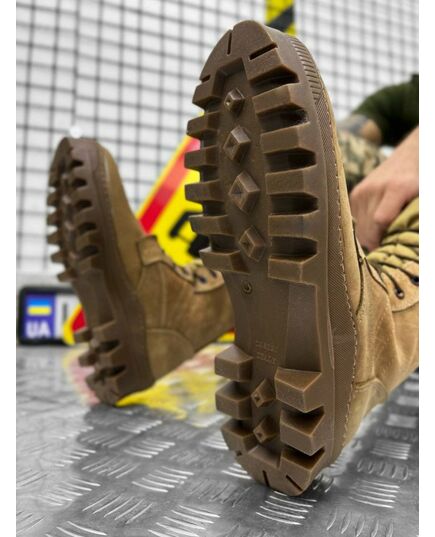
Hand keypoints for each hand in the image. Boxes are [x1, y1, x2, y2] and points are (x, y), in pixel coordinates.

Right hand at [349, 127, 418, 250]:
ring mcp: (362, 190)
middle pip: (366, 227)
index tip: (388, 250)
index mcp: (396, 188)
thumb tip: (398, 246)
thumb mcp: (421, 201)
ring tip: (381, 236)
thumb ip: (408, 221)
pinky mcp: (355, 194)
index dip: (382, 239)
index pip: (380, 220)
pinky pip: (354, 221)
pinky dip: (363, 227)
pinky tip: (374, 225)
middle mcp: (375, 188)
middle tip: (385, 248)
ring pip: (358, 227)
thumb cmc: (420, 182)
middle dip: (375, 242)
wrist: (410, 156)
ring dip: (368, 236)